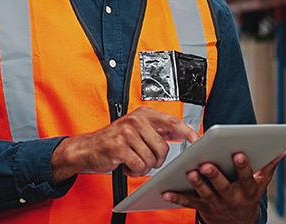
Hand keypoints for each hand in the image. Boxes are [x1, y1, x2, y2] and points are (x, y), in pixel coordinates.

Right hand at [51, 108, 197, 182]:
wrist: (88, 148)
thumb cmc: (115, 140)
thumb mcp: (137, 129)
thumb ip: (159, 129)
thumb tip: (184, 131)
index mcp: (144, 114)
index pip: (172, 122)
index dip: (187, 132)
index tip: (197, 140)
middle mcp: (136, 120)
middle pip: (163, 148)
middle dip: (156, 160)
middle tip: (144, 159)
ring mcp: (127, 132)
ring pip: (151, 159)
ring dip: (143, 166)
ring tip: (132, 160)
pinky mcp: (118, 146)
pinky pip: (139, 166)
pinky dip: (134, 171)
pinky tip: (126, 164)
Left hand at [161, 149, 285, 223]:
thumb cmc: (247, 196)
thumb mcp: (261, 184)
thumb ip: (269, 165)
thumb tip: (282, 148)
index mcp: (247, 189)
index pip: (246, 176)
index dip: (243, 166)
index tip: (239, 154)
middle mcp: (232, 197)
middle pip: (223, 186)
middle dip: (215, 175)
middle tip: (207, 164)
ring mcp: (216, 204)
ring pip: (205, 193)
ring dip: (197, 183)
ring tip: (190, 172)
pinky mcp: (202, 207)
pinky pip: (188, 202)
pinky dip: (177, 197)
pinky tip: (166, 191)